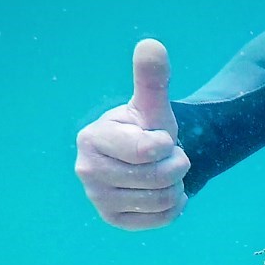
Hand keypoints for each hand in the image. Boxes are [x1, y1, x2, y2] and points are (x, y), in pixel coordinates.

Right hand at [75, 39, 189, 230]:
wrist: (147, 158)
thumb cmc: (147, 127)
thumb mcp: (151, 104)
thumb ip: (151, 78)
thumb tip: (151, 45)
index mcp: (91, 139)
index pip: (148, 151)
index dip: (166, 145)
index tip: (160, 138)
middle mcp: (87, 171)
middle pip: (157, 178)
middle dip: (176, 166)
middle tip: (168, 157)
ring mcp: (98, 199)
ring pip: (161, 200)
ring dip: (177, 186)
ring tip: (166, 174)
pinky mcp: (113, 219)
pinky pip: (161, 219)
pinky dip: (174, 206)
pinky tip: (165, 192)